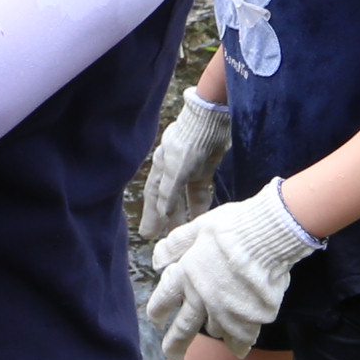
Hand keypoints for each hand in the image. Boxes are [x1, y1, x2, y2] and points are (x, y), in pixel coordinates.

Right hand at [137, 90, 231, 239]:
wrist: (211, 120)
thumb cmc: (190, 143)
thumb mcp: (177, 169)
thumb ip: (168, 192)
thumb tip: (162, 213)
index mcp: (161, 166)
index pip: (153, 195)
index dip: (151, 214)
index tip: (148, 234)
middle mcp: (172, 168)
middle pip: (167, 198)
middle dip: (165, 219)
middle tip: (162, 239)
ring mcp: (190, 169)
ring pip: (184, 197)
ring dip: (183, 214)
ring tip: (182, 233)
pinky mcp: (205, 169)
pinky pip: (200, 192)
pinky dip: (199, 204)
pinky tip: (201, 217)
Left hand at [145, 180, 317, 359]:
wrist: (267, 238)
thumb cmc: (232, 228)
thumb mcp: (198, 228)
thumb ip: (176, 245)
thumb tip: (157, 261)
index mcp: (185, 277)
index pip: (163, 301)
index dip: (158, 312)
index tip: (157, 320)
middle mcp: (201, 300)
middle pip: (183, 330)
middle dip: (175, 346)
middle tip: (174, 357)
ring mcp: (226, 313)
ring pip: (215, 332)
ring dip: (215, 332)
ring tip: (219, 333)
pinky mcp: (249, 320)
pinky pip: (241, 337)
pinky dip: (240, 341)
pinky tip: (241, 345)